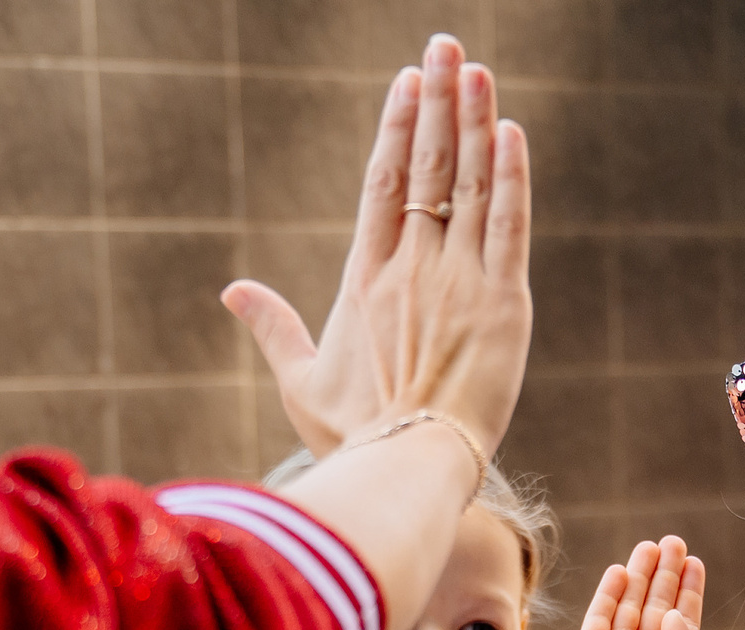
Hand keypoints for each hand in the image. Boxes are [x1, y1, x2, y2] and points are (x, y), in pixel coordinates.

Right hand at [223, 34, 530, 456]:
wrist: (403, 469)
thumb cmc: (354, 436)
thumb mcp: (302, 381)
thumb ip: (273, 327)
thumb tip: (234, 290)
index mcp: (366, 278)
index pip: (383, 184)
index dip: (398, 129)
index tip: (408, 83)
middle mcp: (412, 266)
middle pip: (427, 166)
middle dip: (437, 101)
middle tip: (446, 46)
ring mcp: (459, 279)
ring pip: (470, 183)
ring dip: (474, 120)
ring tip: (477, 68)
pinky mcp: (504, 302)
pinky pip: (509, 225)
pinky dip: (510, 177)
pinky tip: (510, 131)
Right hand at [563, 536, 711, 629]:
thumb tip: (672, 614)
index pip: (683, 619)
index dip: (689, 589)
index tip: (694, 562)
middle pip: (657, 604)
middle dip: (666, 573)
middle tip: (674, 541)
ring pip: (630, 604)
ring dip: (641, 574)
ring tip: (651, 545)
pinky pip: (600, 615)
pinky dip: (610, 592)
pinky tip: (621, 570)